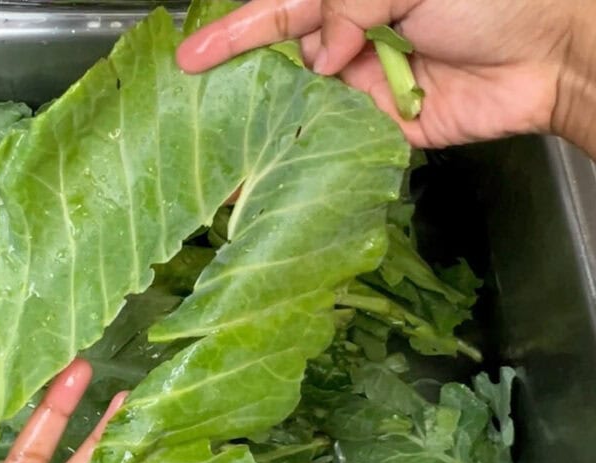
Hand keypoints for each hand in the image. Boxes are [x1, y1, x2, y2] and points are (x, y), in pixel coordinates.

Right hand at [177, 0, 595, 155]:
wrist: (553, 54)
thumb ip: (349, 7)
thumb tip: (319, 58)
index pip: (280, 12)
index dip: (233, 33)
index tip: (188, 56)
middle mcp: (352, 38)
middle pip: (281, 59)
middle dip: (237, 79)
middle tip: (191, 103)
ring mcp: (363, 86)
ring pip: (299, 103)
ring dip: (266, 121)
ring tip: (221, 144)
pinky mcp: (381, 128)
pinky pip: (333, 139)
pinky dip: (303, 151)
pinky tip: (267, 166)